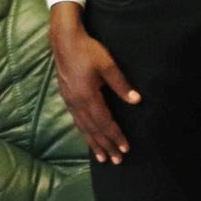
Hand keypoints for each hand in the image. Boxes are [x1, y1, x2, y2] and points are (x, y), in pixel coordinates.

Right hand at [49, 2, 140, 163]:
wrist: (63, 40)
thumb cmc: (87, 50)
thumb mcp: (107, 64)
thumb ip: (121, 84)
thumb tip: (136, 100)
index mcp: (88, 96)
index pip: (105, 122)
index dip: (115, 136)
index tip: (125, 149)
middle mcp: (77, 102)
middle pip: (93, 129)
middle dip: (105, 145)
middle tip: (116, 161)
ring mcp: (70, 100)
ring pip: (83, 127)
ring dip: (93, 143)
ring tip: (101, 157)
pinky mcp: (67, 96)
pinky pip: (76, 120)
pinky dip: (84, 132)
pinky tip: (88, 136)